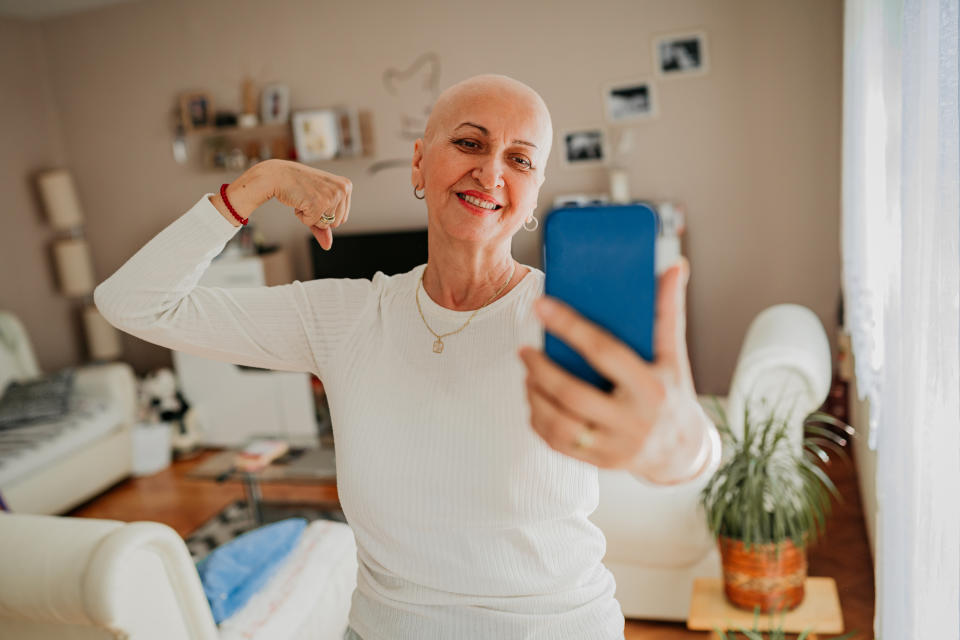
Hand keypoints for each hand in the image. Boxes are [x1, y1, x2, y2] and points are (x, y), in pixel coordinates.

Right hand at [266, 159, 352, 249]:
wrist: (278, 175)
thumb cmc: (299, 187)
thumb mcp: (318, 203)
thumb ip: (325, 226)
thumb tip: (328, 246)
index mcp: (346, 186)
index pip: (343, 218)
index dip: (326, 214)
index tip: (316, 197)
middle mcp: (342, 190)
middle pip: (336, 223)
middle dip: (319, 216)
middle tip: (309, 198)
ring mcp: (332, 196)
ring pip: (325, 225)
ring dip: (310, 216)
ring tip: (304, 199)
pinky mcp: (319, 203)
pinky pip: (312, 223)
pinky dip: (302, 217)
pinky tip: (299, 201)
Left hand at [518, 257, 710, 480]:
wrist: (683, 450)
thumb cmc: (673, 391)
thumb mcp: (674, 354)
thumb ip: (669, 311)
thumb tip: (676, 266)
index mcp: (651, 387)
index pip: (605, 352)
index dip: (570, 327)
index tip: (542, 305)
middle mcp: (633, 421)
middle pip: (574, 395)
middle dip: (542, 371)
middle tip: (525, 350)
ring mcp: (615, 446)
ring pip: (561, 425)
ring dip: (535, 397)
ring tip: (528, 374)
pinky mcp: (600, 462)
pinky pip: (559, 444)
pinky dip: (539, 421)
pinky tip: (534, 400)